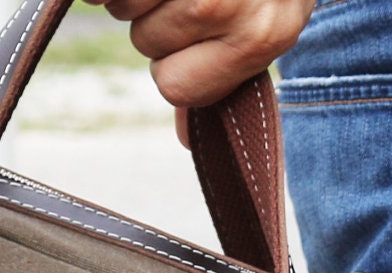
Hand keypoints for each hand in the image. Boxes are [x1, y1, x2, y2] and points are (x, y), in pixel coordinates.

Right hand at [91, 0, 312, 108]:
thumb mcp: (270, 22)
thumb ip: (226, 75)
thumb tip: (187, 140)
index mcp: (260, 37)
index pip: (175, 88)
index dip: (176, 63)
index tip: (198, 34)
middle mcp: (228, 4)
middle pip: (145, 41)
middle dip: (158, 14)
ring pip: (121, 5)